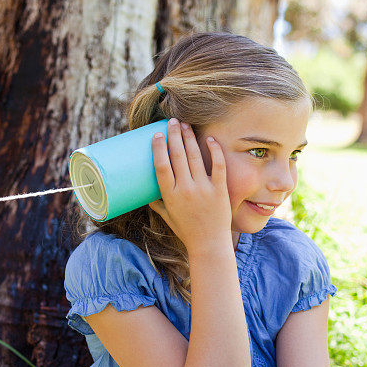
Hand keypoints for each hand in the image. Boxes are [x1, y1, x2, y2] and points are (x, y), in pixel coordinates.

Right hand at [149, 118, 231, 252]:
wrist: (209, 244)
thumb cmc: (187, 231)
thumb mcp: (167, 217)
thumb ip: (157, 203)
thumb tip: (146, 193)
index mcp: (170, 195)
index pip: (161, 165)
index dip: (158, 148)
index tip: (156, 134)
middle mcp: (186, 189)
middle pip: (177, 156)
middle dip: (173, 135)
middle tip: (171, 121)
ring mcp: (204, 188)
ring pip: (195, 156)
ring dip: (189, 138)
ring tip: (185, 125)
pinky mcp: (220, 189)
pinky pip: (218, 165)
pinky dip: (214, 150)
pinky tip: (209, 139)